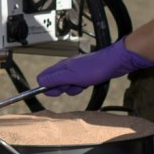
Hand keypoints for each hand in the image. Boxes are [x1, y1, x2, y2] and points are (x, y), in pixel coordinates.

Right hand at [34, 40, 153, 95]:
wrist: (113, 63)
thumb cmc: (93, 68)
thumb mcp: (71, 76)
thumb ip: (55, 79)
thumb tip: (40, 82)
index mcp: (61, 67)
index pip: (44, 78)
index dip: (48, 87)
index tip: (57, 90)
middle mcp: (66, 68)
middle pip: (55, 83)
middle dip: (62, 89)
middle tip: (72, 86)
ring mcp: (75, 71)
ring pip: (67, 85)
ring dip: (73, 89)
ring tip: (82, 85)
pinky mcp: (84, 74)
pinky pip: (77, 84)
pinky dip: (80, 87)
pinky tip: (86, 85)